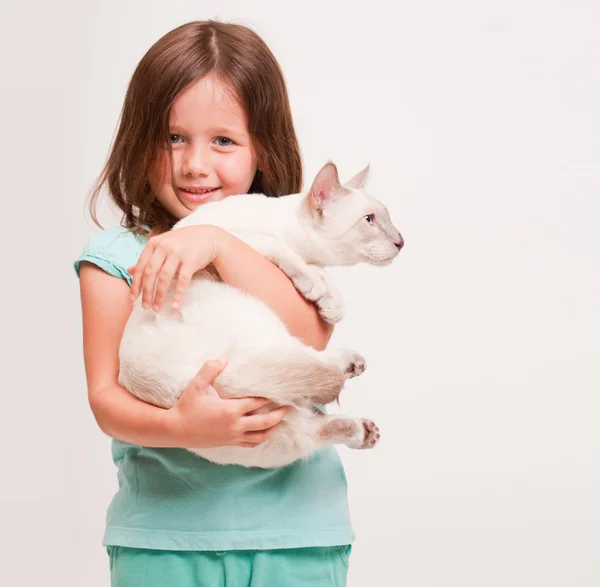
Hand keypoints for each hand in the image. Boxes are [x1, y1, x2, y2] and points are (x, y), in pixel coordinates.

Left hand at [128, 225, 222, 311]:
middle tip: (145, 307)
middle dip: (146, 292)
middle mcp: (164, 247)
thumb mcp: (163, 246)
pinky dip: (178, 294)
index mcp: (154, 243)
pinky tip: (175, 305)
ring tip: (156, 308)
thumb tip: (129, 270)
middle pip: (151, 273)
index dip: (136, 284)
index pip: (141, 266)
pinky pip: (183, 281)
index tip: (133, 298)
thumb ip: (148, 257)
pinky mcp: (191, 261)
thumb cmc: (183, 243)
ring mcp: (178, 253)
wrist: (208, 237)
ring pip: (164, 278)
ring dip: (159, 295)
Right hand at [163, 359, 291, 448]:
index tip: (279, 391)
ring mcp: (233, 436)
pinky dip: (260, 438)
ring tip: (280, 421)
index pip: (257, 402)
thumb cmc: (187, 406)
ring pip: (260, 435)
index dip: (269, 397)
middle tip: (289, 407)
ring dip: (272, 428)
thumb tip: (223, 359)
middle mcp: (235, 425)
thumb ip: (210, 370)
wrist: (176, 430)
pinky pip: (250, 443)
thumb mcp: (197, 385)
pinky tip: (264, 433)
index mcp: (231, 410)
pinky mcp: (229, 443)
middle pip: (265, 420)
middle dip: (279, 413)